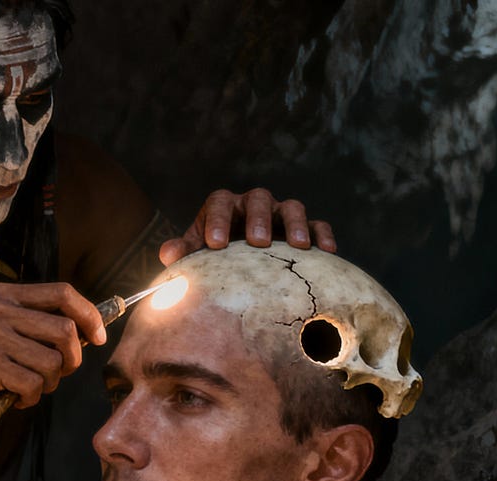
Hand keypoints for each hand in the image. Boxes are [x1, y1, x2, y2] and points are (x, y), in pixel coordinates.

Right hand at [0, 282, 105, 425]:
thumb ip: (36, 323)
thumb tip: (90, 328)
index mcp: (3, 293)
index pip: (63, 292)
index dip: (89, 314)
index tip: (98, 336)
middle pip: (66, 329)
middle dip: (72, 359)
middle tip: (58, 374)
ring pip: (53, 361)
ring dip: (49, 383)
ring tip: (28, 387)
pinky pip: (34, 384)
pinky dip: (30, 398)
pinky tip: (13, 397)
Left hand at [159, 188, 336, 265]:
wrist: (240, 266)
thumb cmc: (215, 258)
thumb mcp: (197, 254)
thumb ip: (183, 252)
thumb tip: (169, 254)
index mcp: (224, 206)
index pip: (219, 203)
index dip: (217, 220)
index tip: (215, 244)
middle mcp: (253, 205)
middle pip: (258, 199)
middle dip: (258, 219)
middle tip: (258, 242)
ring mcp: (281, 215)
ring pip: (291, 208)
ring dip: (295, 224)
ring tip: (298, 247)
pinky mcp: (305, 229)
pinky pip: (318, 225)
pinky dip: (323, 235)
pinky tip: (327, 253)